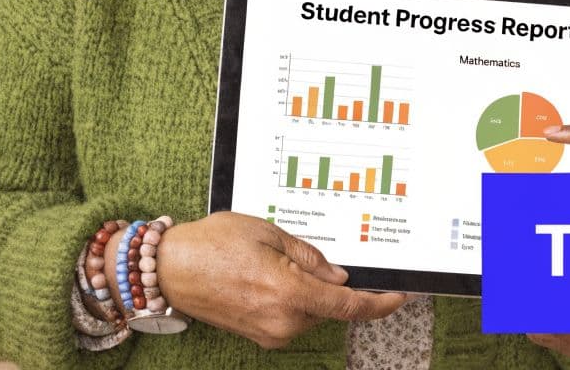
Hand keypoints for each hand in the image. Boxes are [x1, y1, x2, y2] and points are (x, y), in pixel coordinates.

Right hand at [116, 211, 405, 348]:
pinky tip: (267, 276)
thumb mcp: (269, 234)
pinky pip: (291, 317)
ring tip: (270, 261)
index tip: (400, 296)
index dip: (380, 303)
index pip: (349, 306)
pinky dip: (292, 298)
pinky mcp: (260, 335)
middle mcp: (283, 321)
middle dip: (329, 283)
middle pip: (330, 306)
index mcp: (290, 293)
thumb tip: (339, 276)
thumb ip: (310, 257)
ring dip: (307, 289)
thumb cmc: (213, 244)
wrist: (170, 270)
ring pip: (311, 311)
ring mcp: (270, 332)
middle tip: (298, 254)